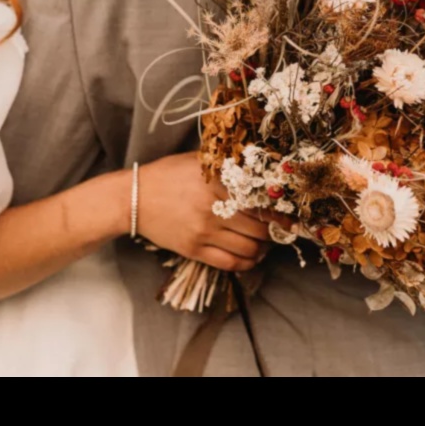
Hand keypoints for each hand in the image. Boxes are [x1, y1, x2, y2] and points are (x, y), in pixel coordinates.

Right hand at [135, 152, 270, 271]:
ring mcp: (203, 232)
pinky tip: (251, 257)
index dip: (281, 214)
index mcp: (217, 183)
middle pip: (260, 229)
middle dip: (275, 233)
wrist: (132, 198)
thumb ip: (226, 165)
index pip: (261, 203)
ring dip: (263, 249)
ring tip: (265, 244)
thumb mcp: (197, 162)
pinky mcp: (193, 250)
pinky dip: (247, 263)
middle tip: (280, 231)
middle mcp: (212, 208)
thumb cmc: (167, 175)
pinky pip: (230, 263)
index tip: (291, 218)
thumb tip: (259, 170)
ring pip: (249, 249)